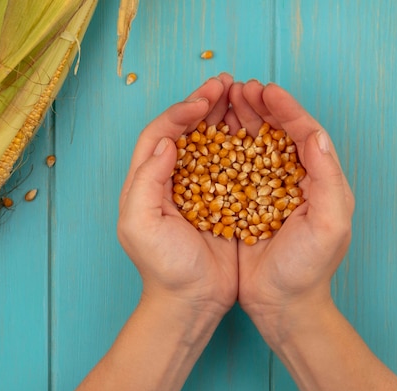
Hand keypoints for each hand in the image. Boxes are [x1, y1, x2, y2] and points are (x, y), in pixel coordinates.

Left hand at [117, 74, 237, 318]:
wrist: (191, 302)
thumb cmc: (163, 268)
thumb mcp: (140, 225)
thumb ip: (146, 181)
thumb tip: (166, 141)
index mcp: (146, 182)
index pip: (160, 134)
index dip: (179, 112)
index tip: (203, 100)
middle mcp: (170, 180)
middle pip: (185, 131)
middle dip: (203, 104)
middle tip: (225, 82)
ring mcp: (198, 189)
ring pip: (209, 143)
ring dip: (223, 117)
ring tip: (241, 95)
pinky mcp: (222, 201)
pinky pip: (231, 164)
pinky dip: (241, 144)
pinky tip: (256, 130)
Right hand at [227, 80, 354, 344]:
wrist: (282, 306)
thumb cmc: (309, 270)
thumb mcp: (329, 225)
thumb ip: (327, 178)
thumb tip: (316, 134)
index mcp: (319, 181)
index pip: (304, 134)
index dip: (286, 109)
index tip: (265, 91)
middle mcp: (293, 181)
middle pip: (277, 134)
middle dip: (260, 108)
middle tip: (239, 88)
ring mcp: (266, 192)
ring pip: (253, 147)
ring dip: (240, 122)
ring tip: (224, 102)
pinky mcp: (244, 205)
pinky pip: (233, 171)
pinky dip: (223, 150)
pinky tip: (209, 137)